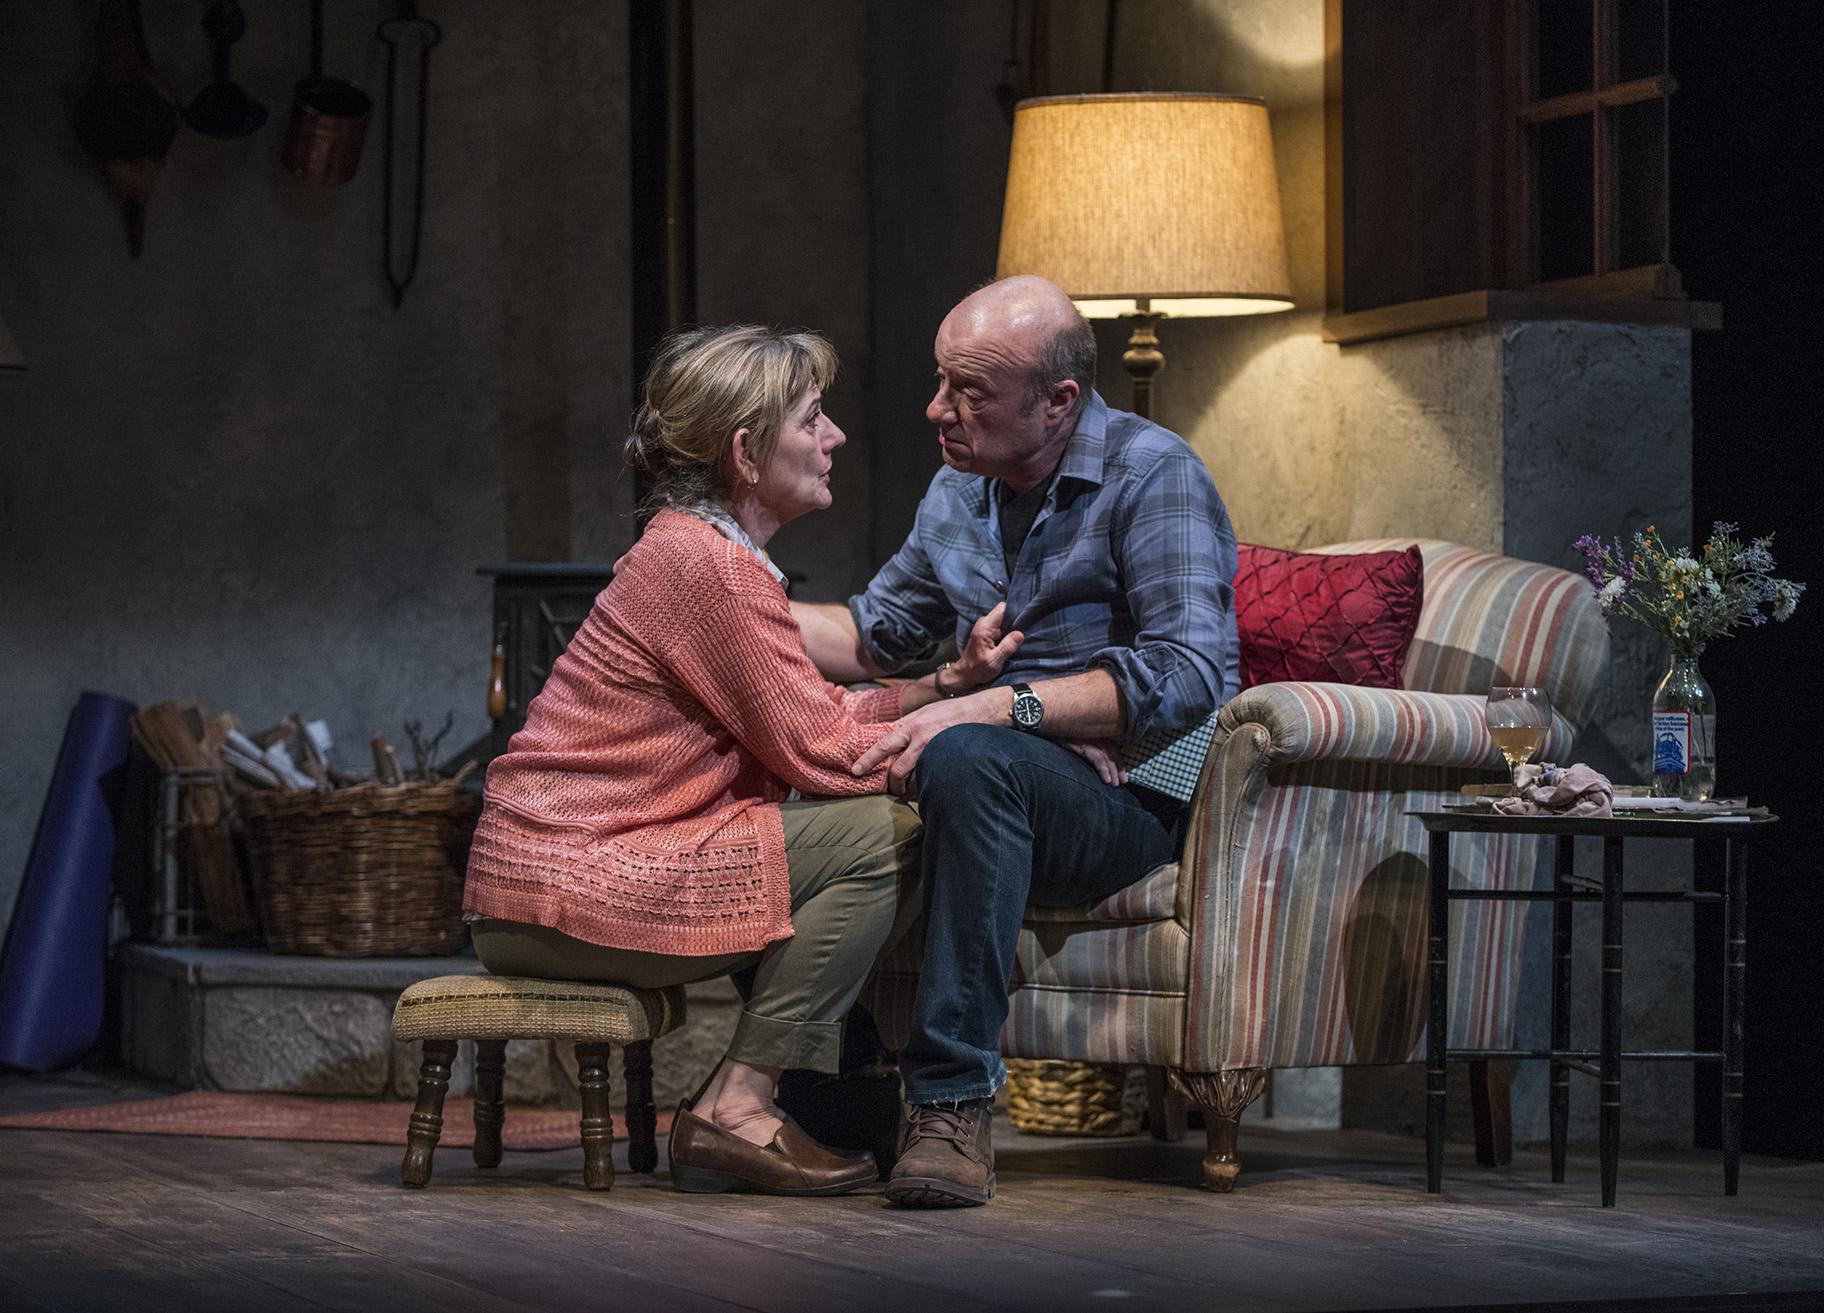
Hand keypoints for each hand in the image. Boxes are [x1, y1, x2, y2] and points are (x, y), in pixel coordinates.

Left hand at [853, 688, 1008, 794]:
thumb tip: (894, 737)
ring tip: (909, 790)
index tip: (856, 770)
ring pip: (913, 775)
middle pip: (896, 766)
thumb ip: (910, 725)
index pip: (884, 743)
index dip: (869, 758)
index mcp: (911, 723)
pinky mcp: (947, 756)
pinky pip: (931, 775)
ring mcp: (933, 747)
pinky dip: (927, 782)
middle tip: (888, 790)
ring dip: (909, 786)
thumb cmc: (955, 709)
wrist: (984, 708)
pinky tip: (929, 785)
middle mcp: (918, 735)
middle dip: (890, 782)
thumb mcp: (927, 712)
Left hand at [944, 602, 1023, 692]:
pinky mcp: (987, 632)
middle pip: (1004, 612)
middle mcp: (984, 623)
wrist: (965, 674)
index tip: (1025, 619)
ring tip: (1018, 638)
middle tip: (1023, 632)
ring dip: (1012, 626)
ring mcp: (985, 626)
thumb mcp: (995, 661)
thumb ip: (1007, 646)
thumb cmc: (977, 670)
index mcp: (985, 627)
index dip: (1015, 611)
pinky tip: (1012, 640)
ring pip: (1003, 619)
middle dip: (1015, 619)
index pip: (1003, 608)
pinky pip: (1001, 625)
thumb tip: (1020, 634)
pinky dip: (1008, 631)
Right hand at [1059, 738, 1127, 787]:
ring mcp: (1092, 739)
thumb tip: (1093, 759)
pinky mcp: (1085, 744)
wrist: (1049, 725)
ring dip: (1113, 772)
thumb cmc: (1061, 733)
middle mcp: (1097, 735)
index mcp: (1097, 733)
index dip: (1118, 762)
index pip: (1112, 749)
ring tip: (1115, 784)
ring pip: (1108, 758)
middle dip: (1119, 768)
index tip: (1122, 774)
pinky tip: (1106, 780)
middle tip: (1124, 781)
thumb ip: (1086, 746)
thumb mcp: (1076, 738)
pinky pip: (1098, 759)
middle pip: (1113, 753)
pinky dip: (1103, 770)